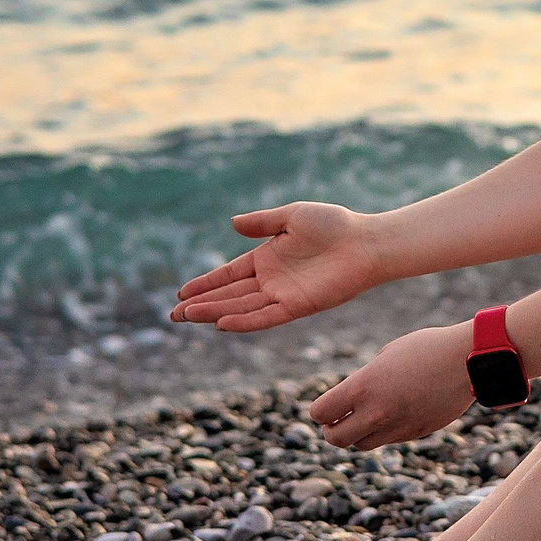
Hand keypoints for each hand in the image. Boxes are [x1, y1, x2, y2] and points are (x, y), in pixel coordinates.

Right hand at [172, 202, 384, 330]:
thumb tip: (232, 224)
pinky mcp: (298, 306)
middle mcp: (271, 280)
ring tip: (188, 318)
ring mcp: (283, 295)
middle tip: (174, 315)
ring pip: (241, 307)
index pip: (228, 274)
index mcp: (267, 258)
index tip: (181, 294)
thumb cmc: (334, 225)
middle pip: (229, 295)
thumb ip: (262, 222)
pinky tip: (222, 323)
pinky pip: (266, 317)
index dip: (205, 284)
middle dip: (201, 304)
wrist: (365, 242)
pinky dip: (244, 321)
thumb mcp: (292, 216)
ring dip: (215, 312)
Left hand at [310, 323, 475, 449]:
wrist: (468, 360)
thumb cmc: (426, 348)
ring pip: (362, 444)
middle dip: (332, 430)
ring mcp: (397, 427)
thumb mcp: (385, 357)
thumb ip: (365, 381)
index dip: (320, 410)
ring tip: (364, 417)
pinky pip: (389, 440)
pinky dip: (383, 432)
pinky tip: (393, 412)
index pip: (320, 413)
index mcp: (363, 387)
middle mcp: (376, 413)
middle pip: (336, 439)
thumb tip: (353, 399)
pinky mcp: (416, 433)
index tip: (327, 404)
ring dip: (357, 434)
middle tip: (338, 418)